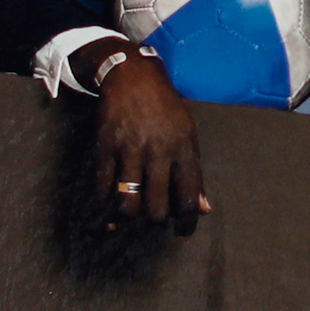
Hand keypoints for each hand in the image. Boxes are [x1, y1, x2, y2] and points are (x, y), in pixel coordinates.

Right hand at [85, 44, 209, 230]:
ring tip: (130, 216)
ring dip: (129, 217)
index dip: (187, 223)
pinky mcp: (106, 146)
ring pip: (128, 202)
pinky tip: (110, 201)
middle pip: (156, 207)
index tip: (183, 234)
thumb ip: (194, 173)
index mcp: (183, 149)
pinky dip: (106, 199)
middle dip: (155, 221)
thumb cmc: (165, 108)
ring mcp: (130, 149)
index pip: (189, 198)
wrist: (133, 76)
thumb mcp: (188, 135)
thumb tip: (204, 209)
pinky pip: (105, 185)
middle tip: (154, 219)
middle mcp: (158, 151)